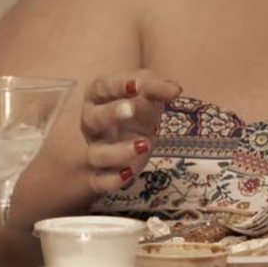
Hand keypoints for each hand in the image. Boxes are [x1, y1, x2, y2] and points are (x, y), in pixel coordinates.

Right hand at [80, 71, 181, 192]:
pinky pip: (98, 180)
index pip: (103, 87)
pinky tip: (128, 174)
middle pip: (94, 119)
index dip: (118, 86)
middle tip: (132, 109)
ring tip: (145, 144)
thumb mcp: (150, 90)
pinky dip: (110, 180)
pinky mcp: (103, 170)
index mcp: (98, 94)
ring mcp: (96, 147)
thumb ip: (160, 88)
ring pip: (96, 154)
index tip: (137, 85)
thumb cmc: (139, 101)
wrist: (137, 124)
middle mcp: (92, 121)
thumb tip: (176, 90)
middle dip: (111, 114)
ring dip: (118, 152)